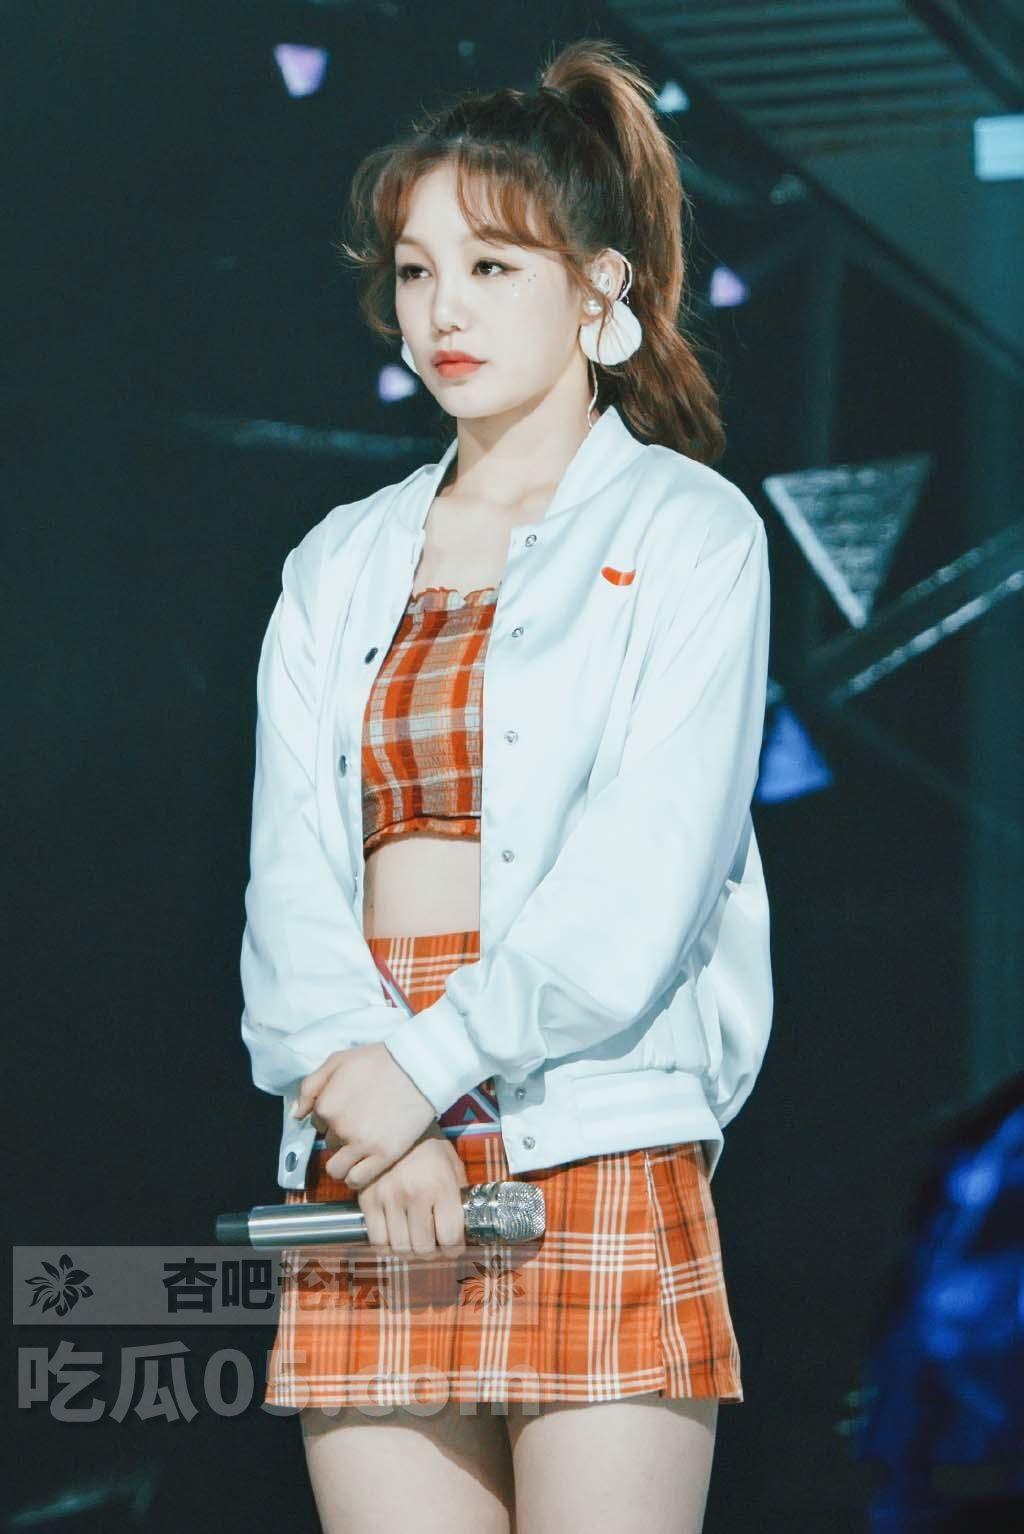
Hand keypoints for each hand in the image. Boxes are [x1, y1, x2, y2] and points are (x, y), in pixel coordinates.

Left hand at [292, 1043, 436, 1189]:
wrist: (419, 1068)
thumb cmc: (381, 1060)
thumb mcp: (339, 1060)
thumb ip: (311, 1086)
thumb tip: (297, 1113)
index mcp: (327, 1105)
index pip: (317, 1123)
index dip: (332, 1117)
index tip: (349, 1110)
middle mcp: (340, 1128)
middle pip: (329, 1143)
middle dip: (341, 1136)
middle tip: (361, 1122)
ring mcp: (361, 1145)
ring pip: (336, 1168)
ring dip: (344, 1161)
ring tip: (360, 1149)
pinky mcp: (383, 1156)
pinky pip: (356, 1180)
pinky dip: (356, 1177)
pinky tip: (365, 1164)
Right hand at [354, 1133, 470, 1259]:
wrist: (393, 1122)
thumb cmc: (428, 1145)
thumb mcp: (452, 1164)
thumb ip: (458, 1195)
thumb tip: (463, 1226)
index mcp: (440, 1186)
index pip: (450, 1237)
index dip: (454, 1249)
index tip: (454, 1247)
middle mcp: (414, 1195)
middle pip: (423, 1248)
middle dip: (432, 1254)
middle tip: (434, 1246)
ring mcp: (388, 1198)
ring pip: (399, 1248)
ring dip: (410, 1252)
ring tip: (415, 1242)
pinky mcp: (367, 1200)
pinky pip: (377, 1240)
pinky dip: (387, 1246)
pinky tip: (395, 1237)